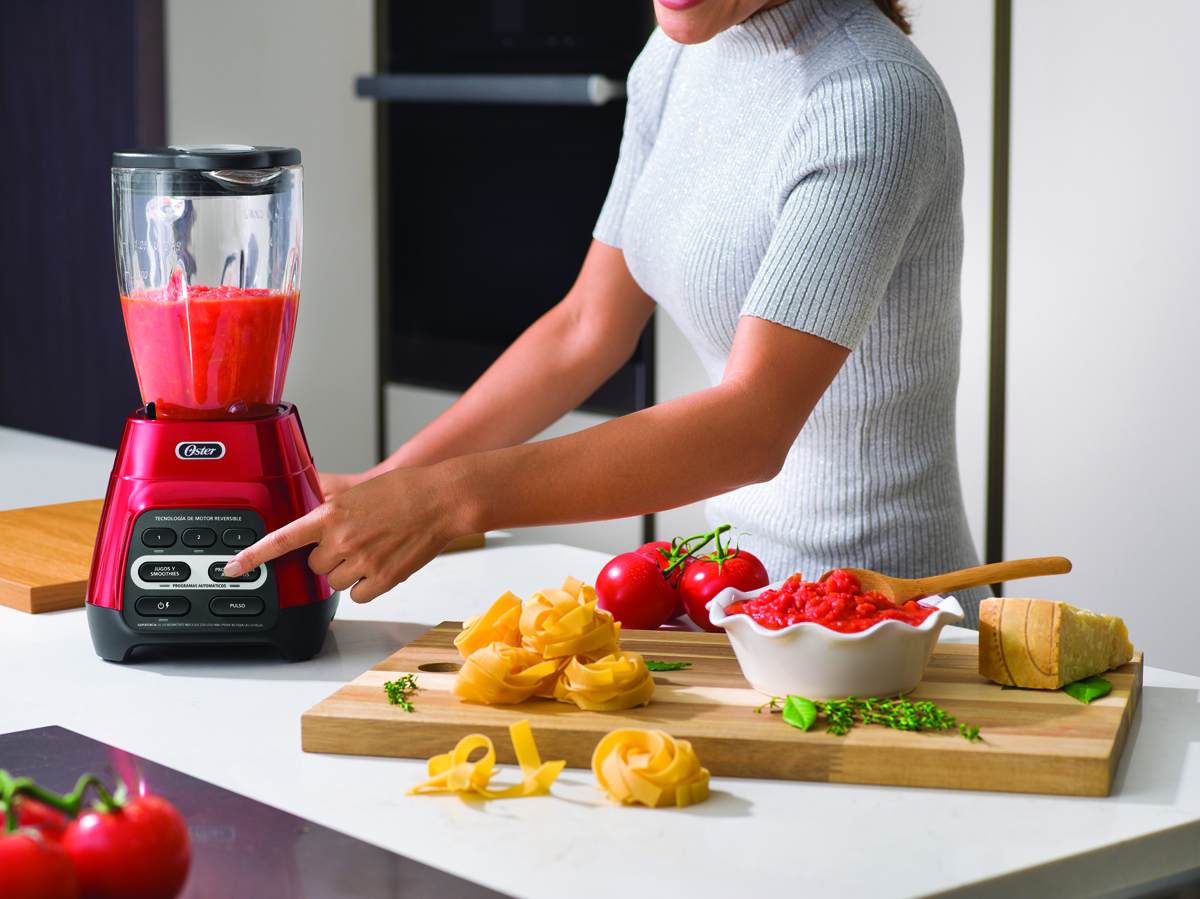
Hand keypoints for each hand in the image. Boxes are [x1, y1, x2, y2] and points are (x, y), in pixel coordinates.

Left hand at [222, 466, 465, 602]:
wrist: (441, 500)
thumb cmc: (404, 490)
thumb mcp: (358, 494)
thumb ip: (333, 515)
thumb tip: (319, 532)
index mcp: (331, 515)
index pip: (282, 539)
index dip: (253, 556)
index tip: (231, 569)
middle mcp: (342, 539)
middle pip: (314, 567)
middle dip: (327, 559)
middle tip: (352, 542)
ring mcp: (362, 560)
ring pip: (335, 583)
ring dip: (348, 572)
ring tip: (372, 551)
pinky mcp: (383, 578)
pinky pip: (358, 595)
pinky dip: (366, 586)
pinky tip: (381, 566)